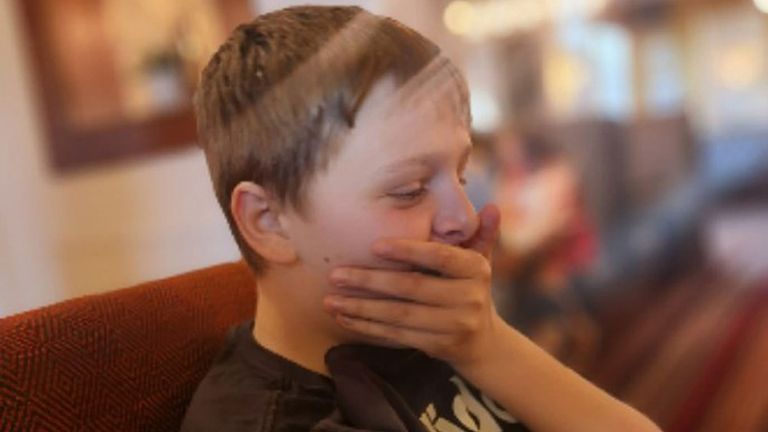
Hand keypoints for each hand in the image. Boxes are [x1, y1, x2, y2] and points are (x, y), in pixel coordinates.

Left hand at [324, 204, 501, 369]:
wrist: (484, 341)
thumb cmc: (470, 289)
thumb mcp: (481, 260)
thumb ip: (481, 233)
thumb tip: (493, 206)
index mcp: (475, 269)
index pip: (439, 257)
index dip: (408, 250)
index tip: (375, 245)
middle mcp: (469, 297)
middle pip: (412, 287)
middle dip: (370, 281)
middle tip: (336, 274)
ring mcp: (455, 324)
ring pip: (399, 314)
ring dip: (361, 307)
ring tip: (330, 299)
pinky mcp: (440, 346)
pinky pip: (397, 334)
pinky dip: (368, 327)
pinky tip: (344, 317)